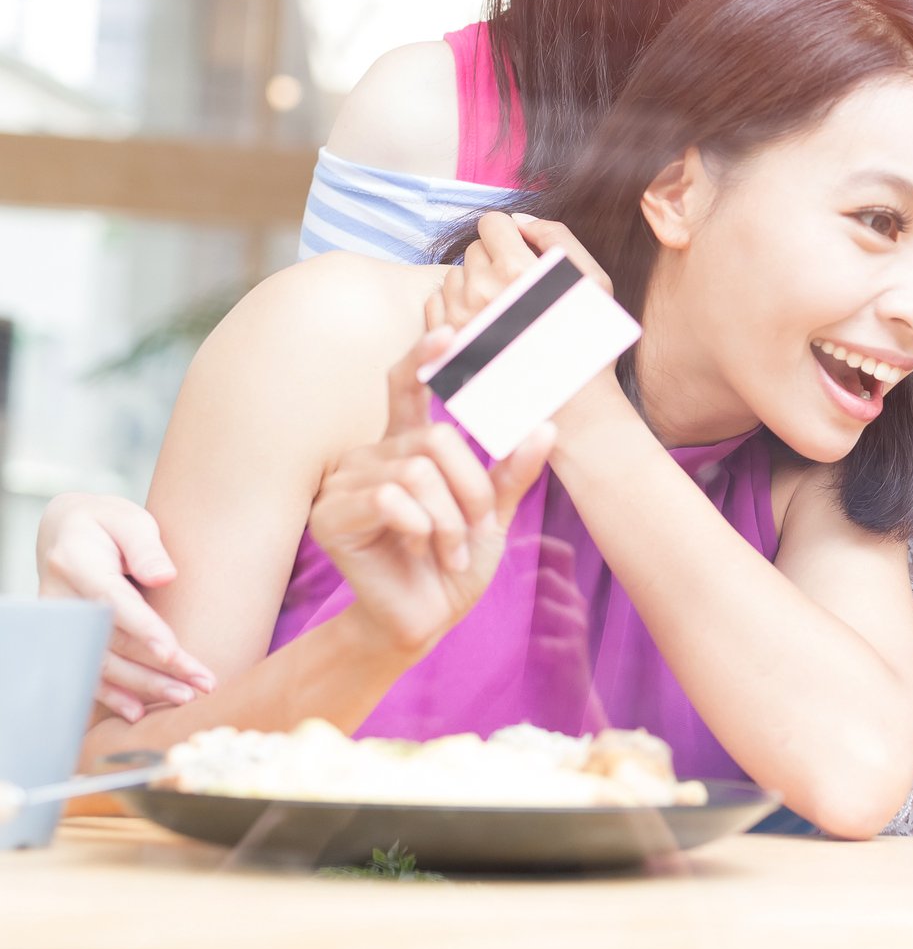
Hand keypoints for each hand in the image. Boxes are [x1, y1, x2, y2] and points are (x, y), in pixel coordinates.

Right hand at [37, 494, 216, 721]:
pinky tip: (138, 711)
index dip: (142, 630)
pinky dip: (110, 695)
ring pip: (100, 663)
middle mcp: (61, 598)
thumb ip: (146, 546)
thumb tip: (165, 577)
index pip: (112, 602)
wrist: (66, 530)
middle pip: (111, 641)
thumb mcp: (129, 519)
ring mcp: (61, 623)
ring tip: (185, 697)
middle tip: (201, 684)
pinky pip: (85, 671)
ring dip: (142, 686)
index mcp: (76, 563)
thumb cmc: (107, 522)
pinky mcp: (66, 638)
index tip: (171, 652)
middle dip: (156, 668)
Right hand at [309, 326, 553, 657]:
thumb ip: (512, 471)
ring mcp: (344, 484)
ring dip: (450, 516)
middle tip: (474, 527)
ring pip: (417, 470)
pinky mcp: (332, 516)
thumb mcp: (493, 513)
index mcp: (404, 446)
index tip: (448, 330)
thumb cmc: (454, 563)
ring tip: (450, 549)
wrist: (427, 618)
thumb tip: (545, 426)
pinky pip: (390, 498)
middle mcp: (370, 456)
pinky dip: (423, 527)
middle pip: (434, 439)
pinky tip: (424, 552)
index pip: (404, 387)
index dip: (423, 358)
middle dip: (470, 487)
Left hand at [424, 211, 613, 334]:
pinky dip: (454, 306)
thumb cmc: (587, 339)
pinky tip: (481, 322)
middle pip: (473, 250)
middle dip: (493, 262)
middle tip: (517, 290)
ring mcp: (460, 318)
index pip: (491, 223)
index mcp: (518, 270)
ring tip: (501, 310)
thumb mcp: (592, 280)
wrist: (570, 400)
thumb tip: (519, 221)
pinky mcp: (446, 342)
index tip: (520, 255)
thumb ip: (557, 237)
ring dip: (473, 285)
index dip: (508, 235)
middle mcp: (483, 291)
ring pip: (454, 275)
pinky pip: (436, 302)